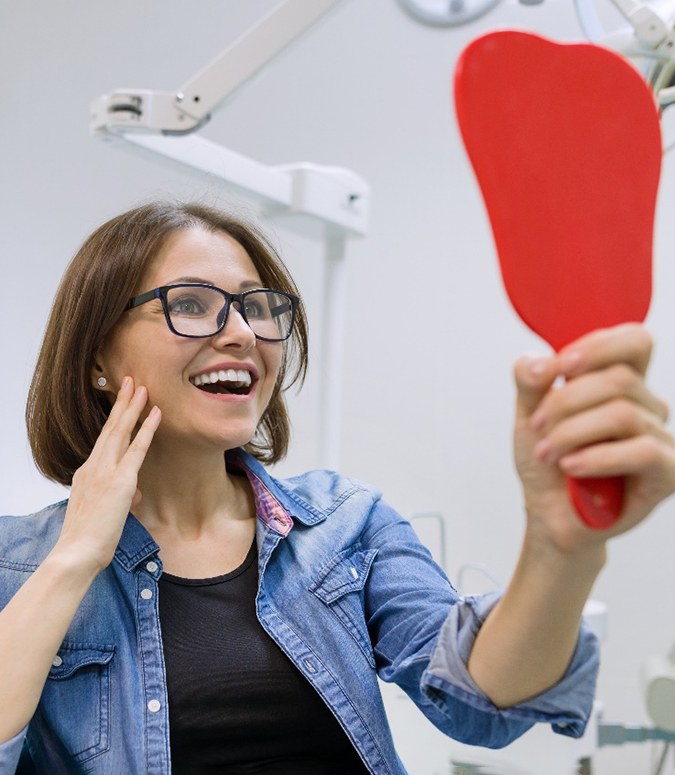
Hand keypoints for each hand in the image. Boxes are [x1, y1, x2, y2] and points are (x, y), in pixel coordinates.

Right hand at [55, 377, 160, 571]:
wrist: (75, 553)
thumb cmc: (88, 539)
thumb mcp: (106, 513)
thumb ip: (121, 497)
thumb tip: (136, 493)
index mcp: (87, 473)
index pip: (104, 440)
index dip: (114, 419)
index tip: (122, 401)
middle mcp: (93, 466)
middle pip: (110, 428)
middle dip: (122, 403)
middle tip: (131, 381)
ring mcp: (105, 471)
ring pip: (120, 431)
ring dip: (133, 407)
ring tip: (142, 387)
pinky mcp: (119, 481)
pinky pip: (136, 449)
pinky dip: (147, 429)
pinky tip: (156, 414)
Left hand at [513, 323, 674, 551]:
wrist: (548, 513)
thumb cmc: (547, 460)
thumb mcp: (528, 414)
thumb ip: (530, 382)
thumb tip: (541, 363)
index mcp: (620, 383)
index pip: (635, 342)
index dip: (599, 346)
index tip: (560, 367)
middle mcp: (646, 406)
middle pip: (619, 378)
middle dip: (566, 402)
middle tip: (537, 427)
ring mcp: (660, 438)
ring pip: (623, 413)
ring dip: (572, 432)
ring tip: (547, 452)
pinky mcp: (667, 473)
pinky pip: (642, 451)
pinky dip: (598, 457)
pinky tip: (572, 467)